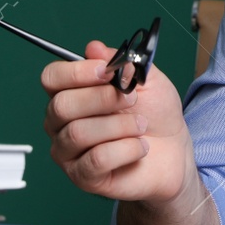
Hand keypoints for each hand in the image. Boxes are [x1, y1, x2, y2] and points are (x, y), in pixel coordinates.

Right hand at [40, 40, 192, 204]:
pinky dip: (126, 149)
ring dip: (120, 125)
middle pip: (61, 105)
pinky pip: (96, 159)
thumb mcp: (146, 79)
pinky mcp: (83, 176)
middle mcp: (60, 122)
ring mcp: (68, 151)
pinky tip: (140, 147)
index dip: (76, 72)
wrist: (173, 152)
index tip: (107, 71)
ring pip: (78, 133)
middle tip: (132, 99)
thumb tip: (94, 48)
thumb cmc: (154, 113)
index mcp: (70, 93)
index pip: (52, 77)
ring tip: (141, 125)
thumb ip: (121, 62)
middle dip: (102, 99)